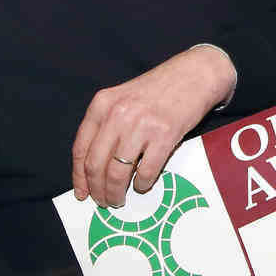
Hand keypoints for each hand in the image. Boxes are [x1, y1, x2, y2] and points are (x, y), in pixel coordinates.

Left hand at [70, 47, 233, 205]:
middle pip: (96, 165)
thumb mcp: (124, 99)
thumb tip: (95, 167)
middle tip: (104, 201)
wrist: (195, 74)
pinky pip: (146, 171)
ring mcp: (141, 125)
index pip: (81, 149)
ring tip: (119, 199)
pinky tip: (142, 184)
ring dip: (116, 193)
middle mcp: (118, 114)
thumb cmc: (160, 89)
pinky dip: (142, 184)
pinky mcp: (165, 135)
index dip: (79, 177)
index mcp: (102, 104)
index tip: (83, 192)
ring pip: (118, 173)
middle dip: (98, 190)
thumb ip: (107, 126)